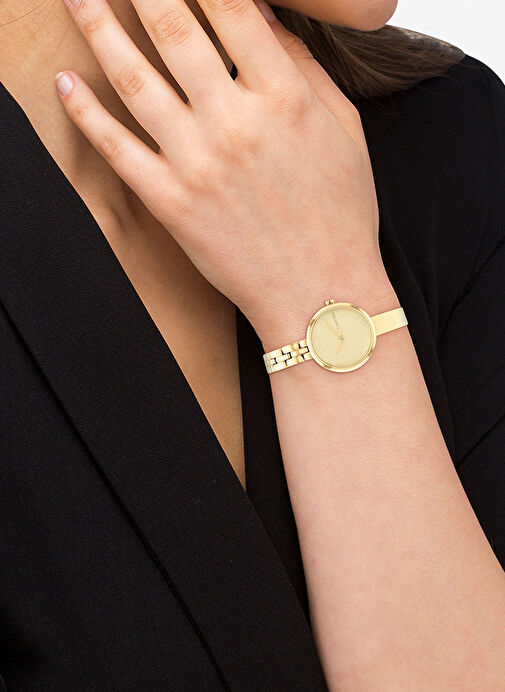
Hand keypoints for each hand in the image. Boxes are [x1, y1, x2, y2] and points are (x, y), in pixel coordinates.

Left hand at [57, 0, 391, 346]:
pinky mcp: (171, 203)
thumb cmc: (340, 216)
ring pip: (133, 79)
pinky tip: (66, 82)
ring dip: (97, 26)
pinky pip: (117, 149)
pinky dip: (85, 113)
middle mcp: (235, 122)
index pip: (231, 6)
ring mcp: (197, 164)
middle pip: (172, 27)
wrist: (320, 294)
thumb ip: (306, 67)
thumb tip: (264, 16)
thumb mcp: (346, 131)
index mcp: (284, 97)